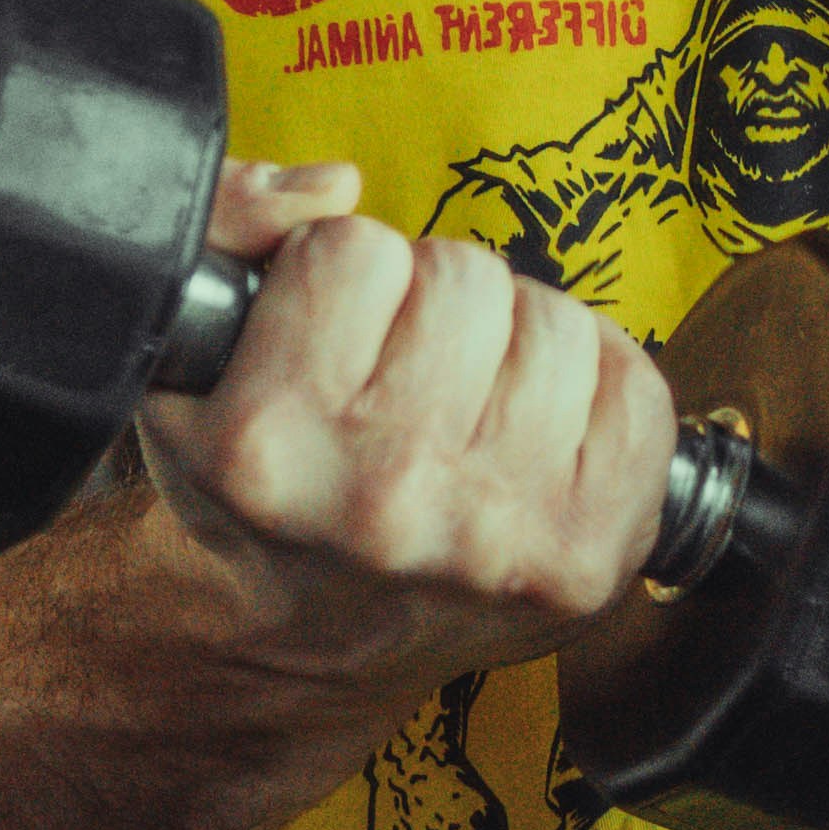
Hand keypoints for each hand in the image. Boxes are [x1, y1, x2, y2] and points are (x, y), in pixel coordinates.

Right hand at [134, 161, 684, 703]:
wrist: (300, 640)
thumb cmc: (262, 487)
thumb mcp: (192, 356)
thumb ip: (228, 227)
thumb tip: (328, 188)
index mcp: (269, 445)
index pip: (354, 247)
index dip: (341, 275)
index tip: (329, 334)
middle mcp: (384, 498)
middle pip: (465, 275)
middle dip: (432, 304)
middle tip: (400, 373)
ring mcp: (493, 535)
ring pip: (555, 323)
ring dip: (514, 346)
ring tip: (463, 406)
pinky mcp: (581, 557)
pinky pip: (636, 392)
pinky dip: (594, 391)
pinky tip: (533, 432)